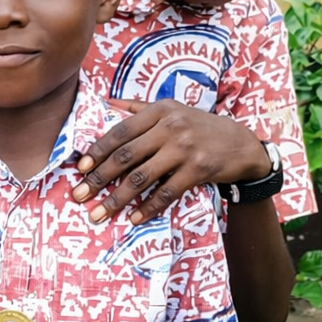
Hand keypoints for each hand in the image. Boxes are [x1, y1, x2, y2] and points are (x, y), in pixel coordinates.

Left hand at [73, 101, 267, 223]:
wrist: (242, 144)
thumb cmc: (199, 126)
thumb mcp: (172, 109)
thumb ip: (137, 107)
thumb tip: (105, 103)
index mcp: (159, 110)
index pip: (120, 132)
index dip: (97, 151)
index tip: (80, 168)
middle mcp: (170, 127)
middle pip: (125, 156)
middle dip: (98, 178)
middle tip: (79, 195)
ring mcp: (184, 149)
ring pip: (142, 177)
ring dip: (116, 199)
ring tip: (99, 213)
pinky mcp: (198, 170)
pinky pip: (166, 193)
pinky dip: (147, 208)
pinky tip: (133, 219)